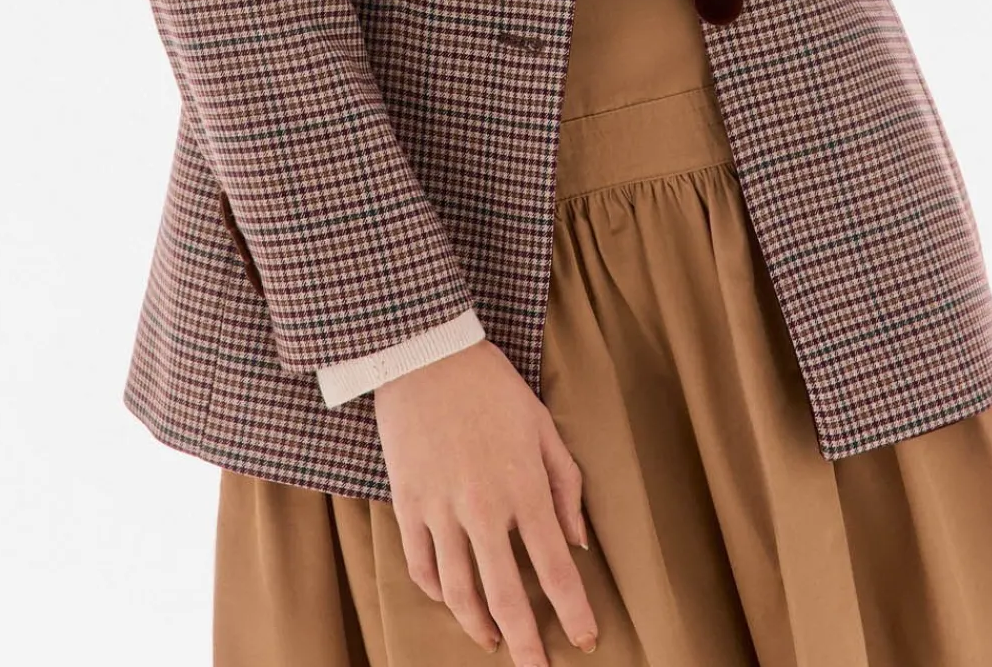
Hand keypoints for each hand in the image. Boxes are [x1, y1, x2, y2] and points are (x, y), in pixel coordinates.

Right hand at [374, 338, 597, 661]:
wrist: (426, 354)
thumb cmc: (492, 387)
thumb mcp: (543, 427)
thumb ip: (565, 487)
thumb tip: (578, 543)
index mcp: (524, 488)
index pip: (556, 570)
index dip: (573, 613)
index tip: (585, 640)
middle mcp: (483, 509)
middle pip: (507, 597)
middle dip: (527, 644)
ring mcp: (440, 510)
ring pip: (459, 593)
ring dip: (479, 626)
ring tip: (493, 642)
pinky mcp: (407, 504)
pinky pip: (421, 566)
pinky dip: (437, 593)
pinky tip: (452, 600)